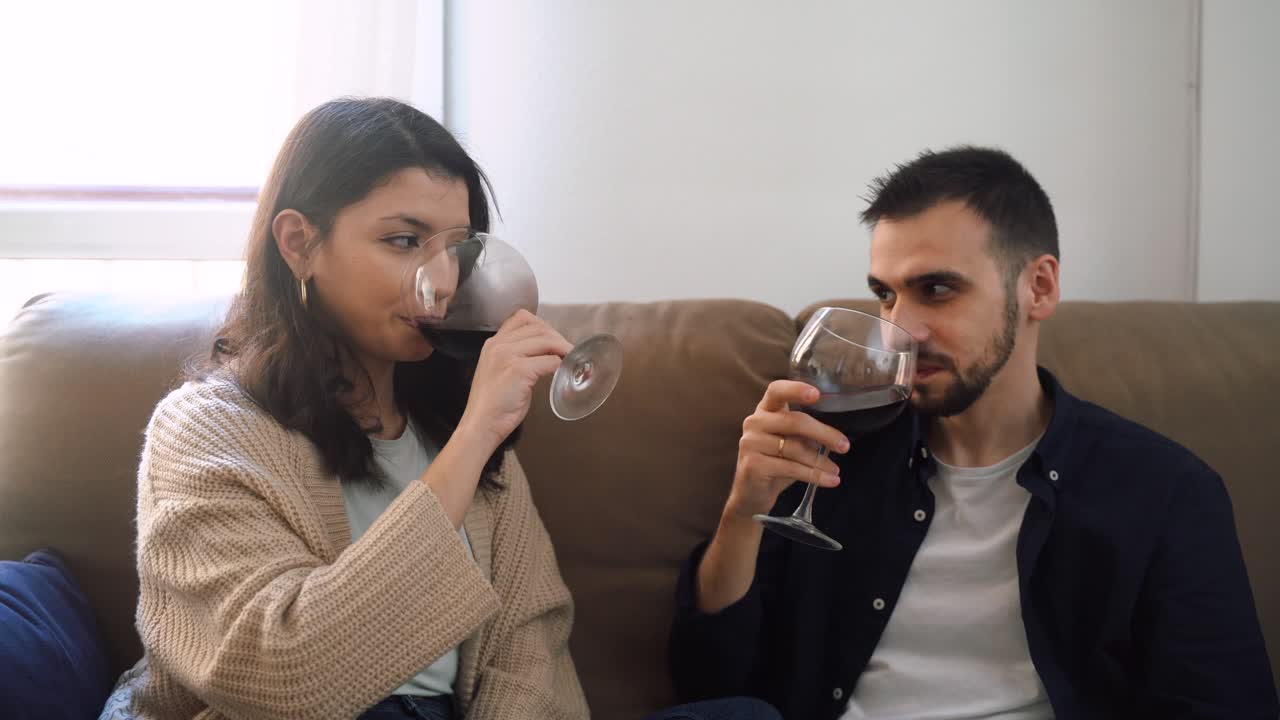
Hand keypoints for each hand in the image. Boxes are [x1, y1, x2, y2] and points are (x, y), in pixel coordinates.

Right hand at [456, 310, 572, 453]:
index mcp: (493, 344)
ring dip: (562, 348)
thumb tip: (546, 354)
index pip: (521, 318)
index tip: (553, 338)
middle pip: (537, 327)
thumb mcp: (500, 372)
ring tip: (569, 358)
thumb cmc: (493, 405)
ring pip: (546, 340)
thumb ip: (517, 357)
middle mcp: (498, 345)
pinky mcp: (518, 370)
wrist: (481, 425)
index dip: (542, 326)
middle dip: (557, 336)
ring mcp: (507, 356)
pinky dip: (558, 365)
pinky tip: (560, 371)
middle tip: (567, 350)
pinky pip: (549, 360)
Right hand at [723, 379, 849, 521]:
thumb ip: (805, 435)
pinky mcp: (753, 464)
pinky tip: (829, 481)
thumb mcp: (791, 444)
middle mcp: (754, 422)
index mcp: (765, 410)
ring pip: (795, 448)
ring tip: (835, 471)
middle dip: (823, 434)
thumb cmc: (775, 464)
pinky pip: (791, 468)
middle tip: (844, 446)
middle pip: (794, 421)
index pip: (776, 390)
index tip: (817, 394)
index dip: (796, 389)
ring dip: (820, 461)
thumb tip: (835, 437)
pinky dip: (814, 475)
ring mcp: (750, 443)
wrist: (751, 494)